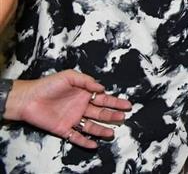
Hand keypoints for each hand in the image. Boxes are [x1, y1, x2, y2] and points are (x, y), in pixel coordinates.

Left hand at [4, 71, 131, 148]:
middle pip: (101, 113)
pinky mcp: (63, 129)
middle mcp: (81, 107)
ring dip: (102, 129)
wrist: (28, 99)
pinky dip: (85, 141)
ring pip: (91, 126)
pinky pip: (76, 137)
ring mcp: (73, 119)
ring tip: (112, 133)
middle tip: (123, 117)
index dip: (116, 102)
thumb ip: (86, 81)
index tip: (127, 105)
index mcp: (84, 94)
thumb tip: (102, 88)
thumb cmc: (48, 85)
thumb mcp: (69, 76)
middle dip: (113, 115)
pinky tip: (94, 144)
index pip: (103, 99)